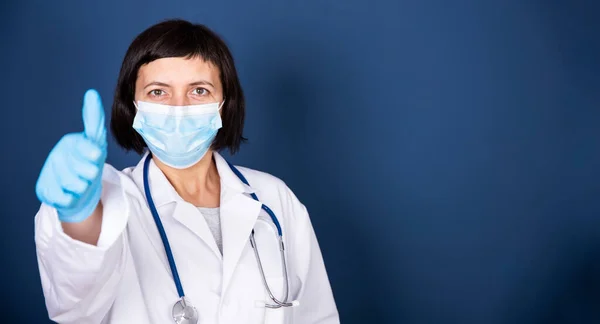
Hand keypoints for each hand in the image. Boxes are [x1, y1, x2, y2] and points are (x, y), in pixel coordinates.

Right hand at [35, 89, 107, 221]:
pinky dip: (71, 199)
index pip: (83, 146)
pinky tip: (70, 193)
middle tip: (90, 173)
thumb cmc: (89, 161)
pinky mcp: (45, 190)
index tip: (97, 154)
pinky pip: (65, 199)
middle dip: (91, 174)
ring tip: (81, 182)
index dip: (90, 151)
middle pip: (85, 170)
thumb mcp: (95, 140)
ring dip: (83, 187)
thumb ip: (93, 119)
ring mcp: (50, 174)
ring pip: (77, 186)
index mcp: (71, 143)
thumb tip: (91, 93)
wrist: (77, 189)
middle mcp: (58, 157)